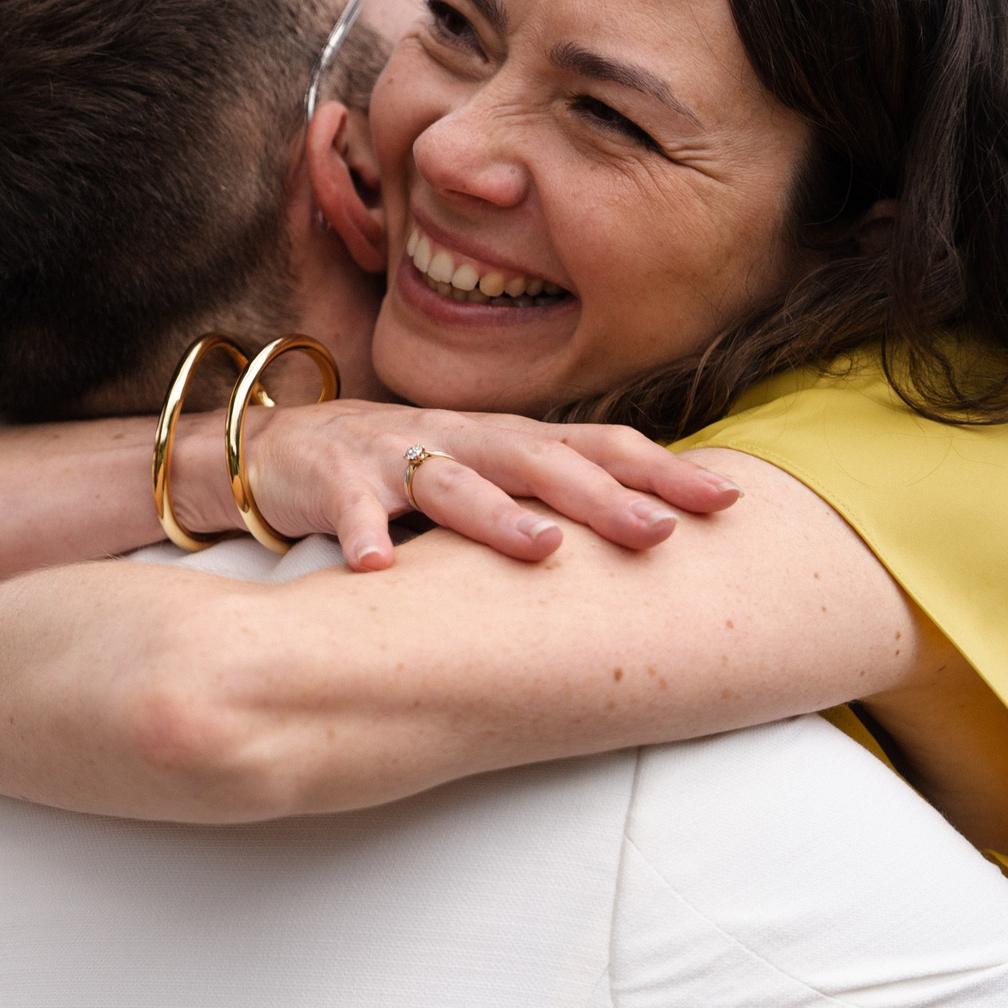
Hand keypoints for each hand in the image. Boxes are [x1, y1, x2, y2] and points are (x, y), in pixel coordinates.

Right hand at [169, 400, 740, 571]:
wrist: (281, 447)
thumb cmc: (400, 469)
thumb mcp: (482, 475)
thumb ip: (549, 494)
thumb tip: (657, 535)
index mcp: (504, 440)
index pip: (594, 445)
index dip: (658, 471)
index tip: (726, 501)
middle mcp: (458, 437)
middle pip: (537, 459)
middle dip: (601, 495)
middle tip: (658, 533)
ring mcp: (393, 455)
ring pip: (450, 480)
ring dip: (496, 513)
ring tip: (541, 547)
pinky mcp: (331, 480)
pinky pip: (349, 511)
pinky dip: (362, 537)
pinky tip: (376, 570)